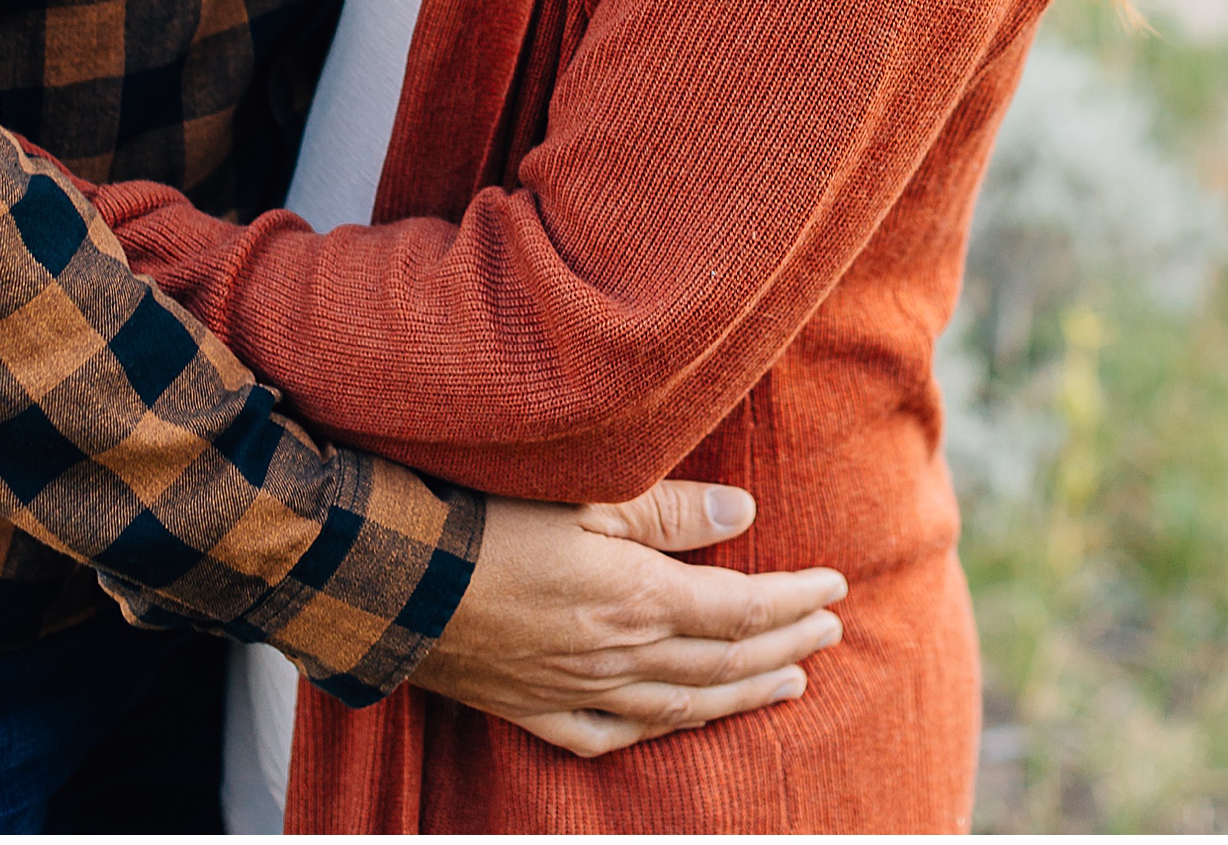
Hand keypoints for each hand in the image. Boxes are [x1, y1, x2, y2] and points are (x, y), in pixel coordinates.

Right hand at [409, 481, 846, 758]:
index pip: (739, 608)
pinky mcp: (534, 708)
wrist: (392, 576)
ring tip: (790, 678)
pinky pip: (613, 735)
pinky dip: (661, 729)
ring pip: (681, 704)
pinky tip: (682, 721)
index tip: (835, 585)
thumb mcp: (586, 492)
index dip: (792, 599)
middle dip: (785, 644)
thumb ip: (668, 508)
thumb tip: (742, 512)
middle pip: (723, 660)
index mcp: (635, 596)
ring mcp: (577, 690)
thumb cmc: (487, 515)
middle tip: (830, 630)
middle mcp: (617, 655)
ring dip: (743, 691)